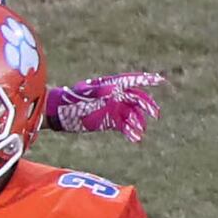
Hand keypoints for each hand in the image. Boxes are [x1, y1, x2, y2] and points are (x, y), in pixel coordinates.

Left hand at [47, 70, 163, 140]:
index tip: (160, 80)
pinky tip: (135, 138)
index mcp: (110, 86)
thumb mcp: (83, 94)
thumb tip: (114, 88)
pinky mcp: (109, 122)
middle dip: (147, 105)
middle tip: (155, 114)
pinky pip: (124, 126)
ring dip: (139, 122)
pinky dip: (131, 132)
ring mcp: (113, 109)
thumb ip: (98, 91)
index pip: (131, 81)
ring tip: (140, 131)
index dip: (146, 79)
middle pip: (137, 99)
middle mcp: (115, 97)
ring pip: (133, 114)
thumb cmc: (69, 100)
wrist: (58, 114)